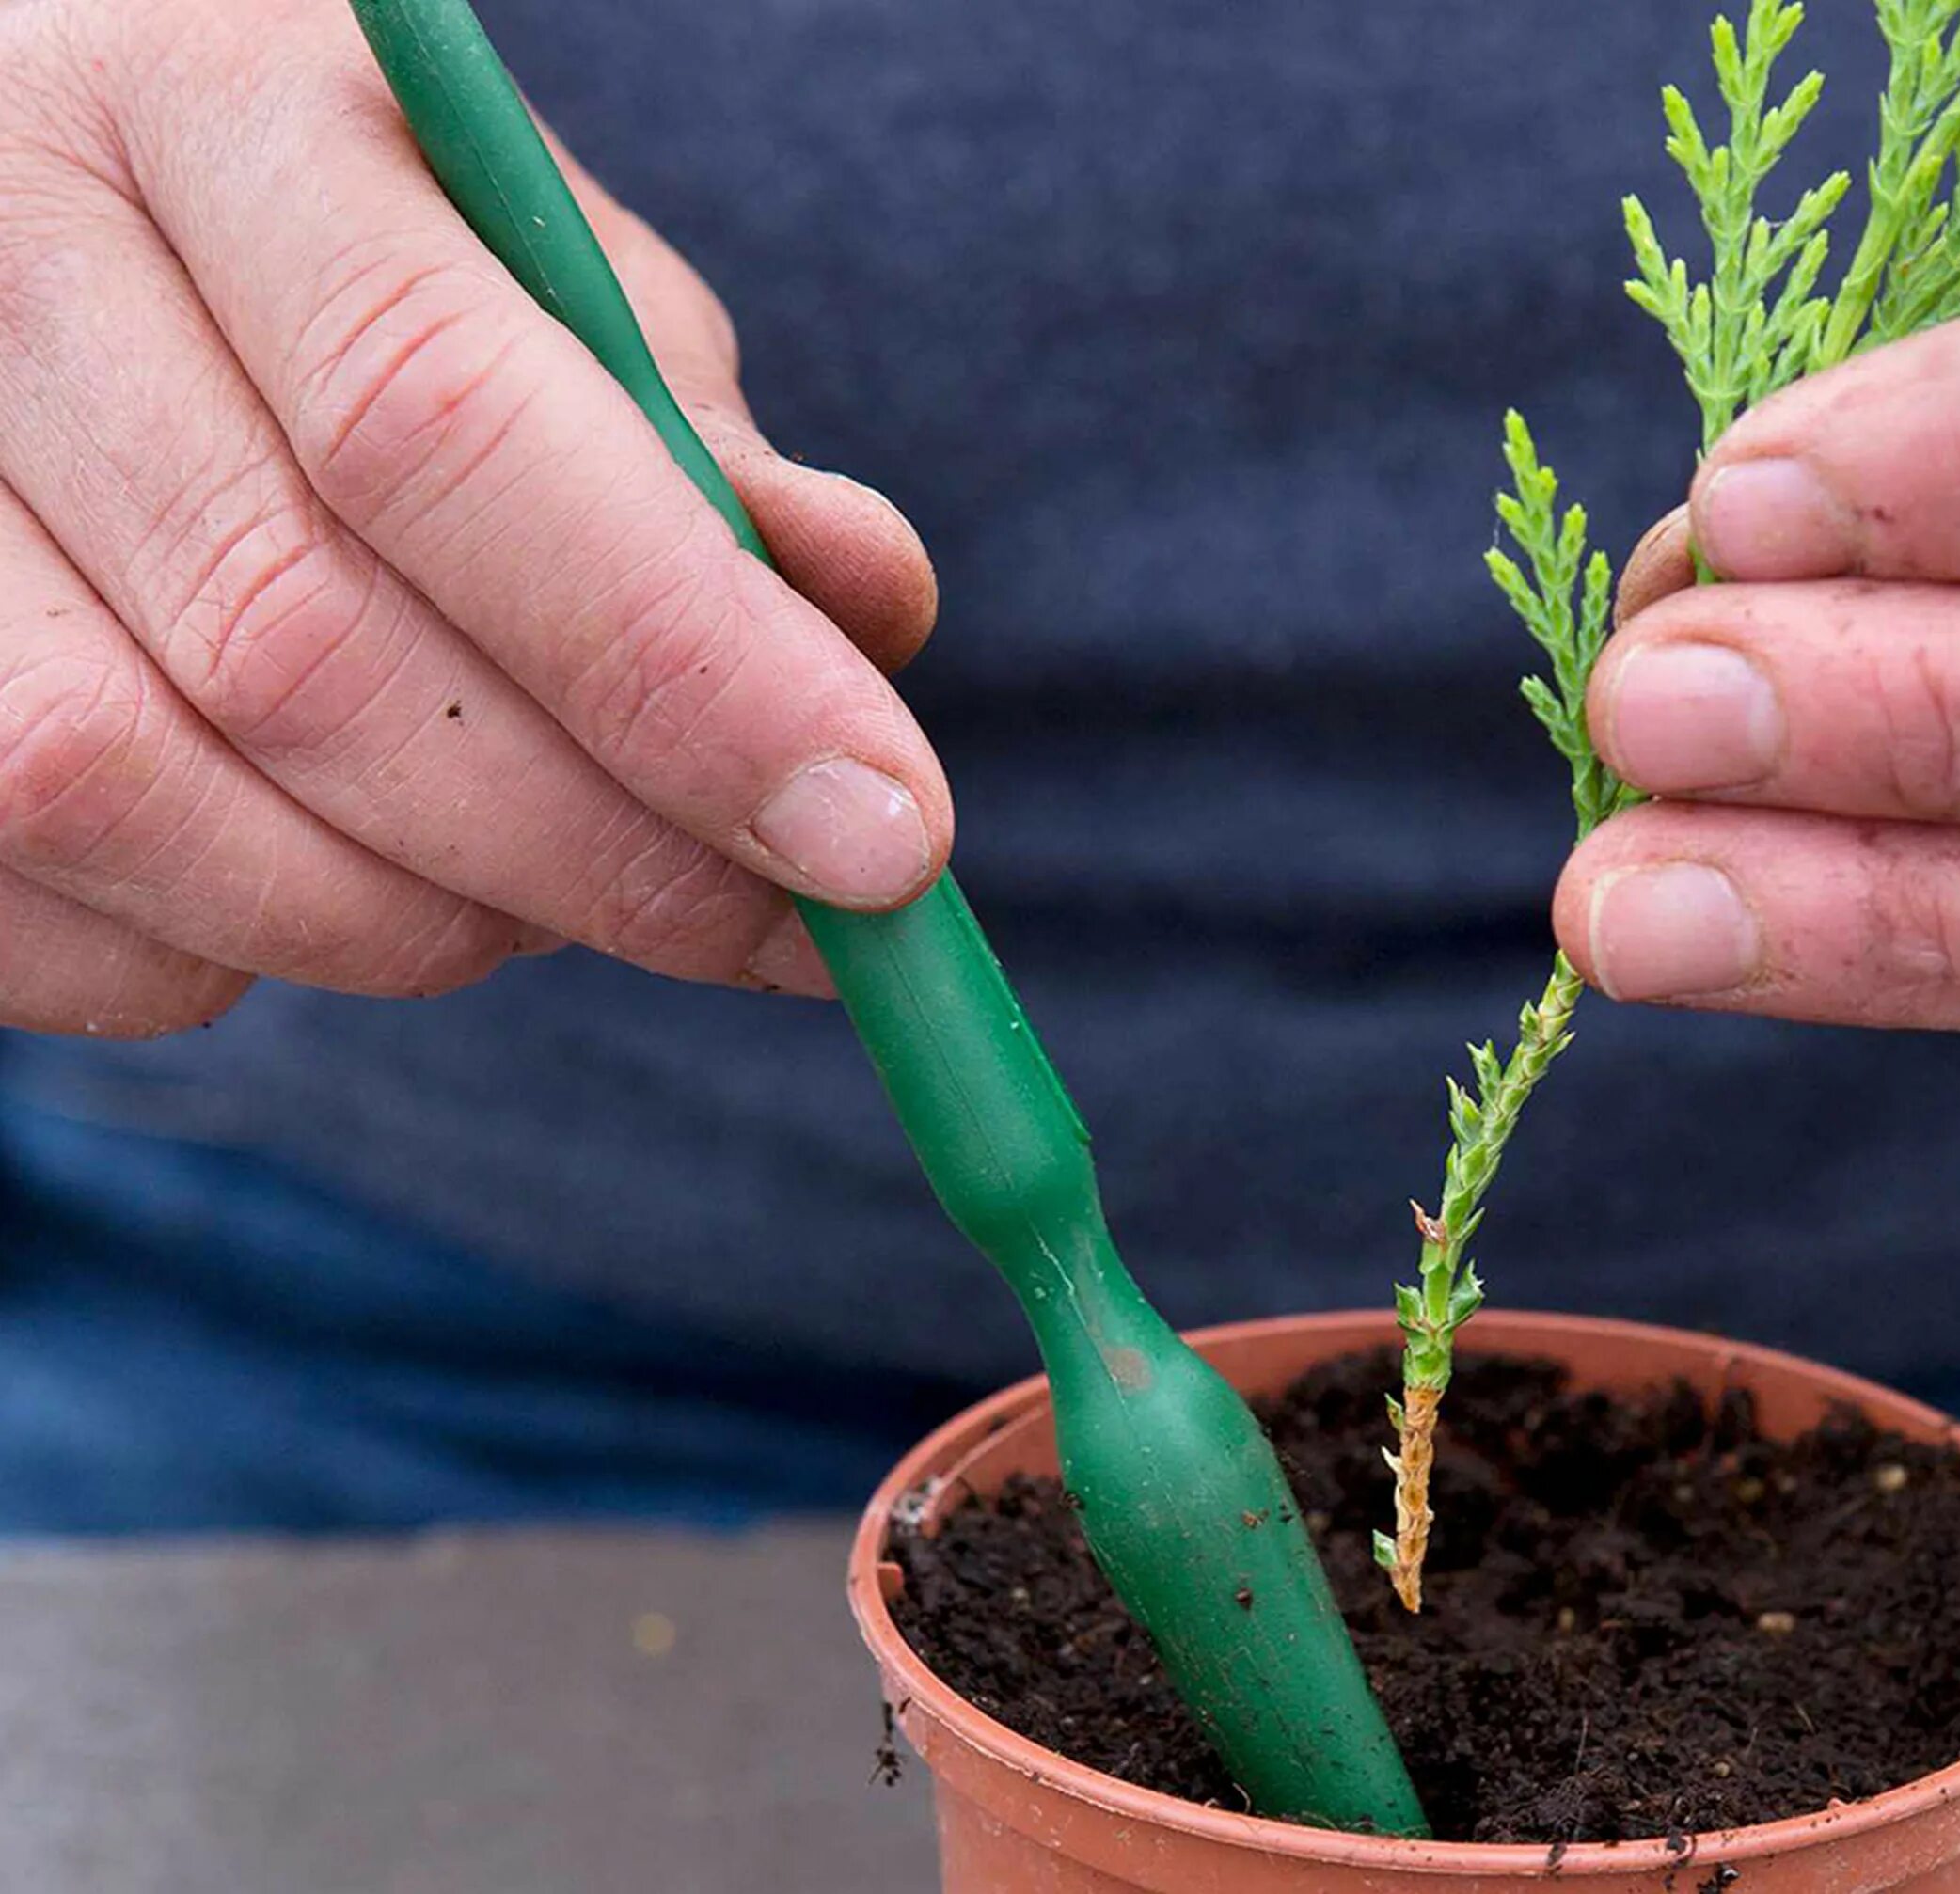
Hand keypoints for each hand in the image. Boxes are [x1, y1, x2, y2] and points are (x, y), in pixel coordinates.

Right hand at [0, 0, 945, 1035]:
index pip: (442, 420)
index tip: (889, 838)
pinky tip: (354, 873)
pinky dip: (251, 955)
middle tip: (791, 927)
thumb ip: (691, 440)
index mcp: (202, 102)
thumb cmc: (355, 261)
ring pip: (146, 804)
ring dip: (429, 920)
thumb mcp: (534, 270)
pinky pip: (52, 918)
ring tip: (570, 887)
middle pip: (301, 646)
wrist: (55, 251)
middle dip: (604, 847)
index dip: (686, 665)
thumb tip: (869, 611)